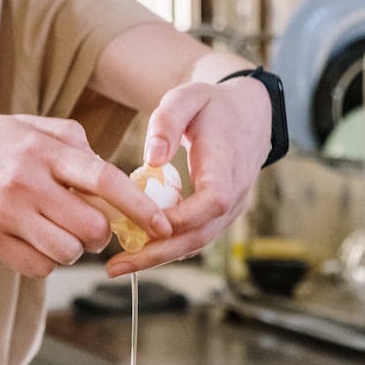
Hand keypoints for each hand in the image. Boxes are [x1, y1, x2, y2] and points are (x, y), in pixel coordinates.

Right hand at [0, 114, 172, 276]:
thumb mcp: (18, 125)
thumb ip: (65, 138)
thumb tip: (106, 162)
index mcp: (39, 149)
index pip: (104, 179)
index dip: (139, 206)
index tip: (161, 225)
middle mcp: (25, 181)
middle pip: (92, 224)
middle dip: (100, 233)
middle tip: (89, 227)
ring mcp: (4, 214)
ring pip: (68, 250)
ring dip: (70, 249)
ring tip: (52, 234)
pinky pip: (37, 266)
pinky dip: (43, 262)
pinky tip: (28, 244)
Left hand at [105, 74, 270, 275]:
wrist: (248, 116)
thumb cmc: (212, 105)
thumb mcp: (187, 97)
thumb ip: (167, 121)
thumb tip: (151, 159)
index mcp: (228, 164)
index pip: (212, 201)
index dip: (181, 219)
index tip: (143, 225)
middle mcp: (235, 194)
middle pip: (201, 235)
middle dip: (159, 254)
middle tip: (117, 266)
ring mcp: (231, 209)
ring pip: (198, 242)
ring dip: (160, 256)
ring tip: (120, 265)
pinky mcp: (221, 216)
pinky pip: (196, 236)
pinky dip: (168, 246)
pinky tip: (138, 249)